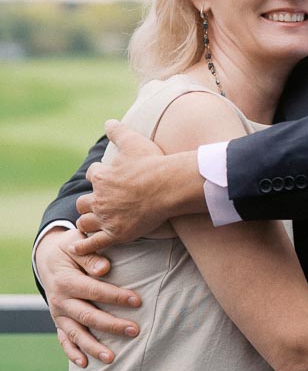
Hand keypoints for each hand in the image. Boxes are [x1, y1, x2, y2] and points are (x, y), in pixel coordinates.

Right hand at [35, 228, 140, 367]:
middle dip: (111, 325)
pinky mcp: (58, 322)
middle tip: (135, 331)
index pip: (94, 291)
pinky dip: (72, 352)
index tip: (138, 301)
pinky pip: (64, 340)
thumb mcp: (77, 244)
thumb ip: (90, 256)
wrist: (48, 259)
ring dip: (93, 347)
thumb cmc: (71, 249)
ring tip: (112, 359)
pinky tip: (85, 364)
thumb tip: (104, 269)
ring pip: (76, 333)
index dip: (115, 297)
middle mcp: (60, 300)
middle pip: (88, 316)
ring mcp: (58, 314)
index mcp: (66, 280)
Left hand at [72, 120, 165, 253]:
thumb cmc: (153, 163)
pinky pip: (94, 243)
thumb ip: (118, 131)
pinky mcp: (116, 234)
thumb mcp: (133, 141)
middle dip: (89, 202)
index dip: (100, 177)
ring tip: (91, 223)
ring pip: (85, 221)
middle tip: (99, 204)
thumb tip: (108, 121)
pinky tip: (77, 249)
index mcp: (102, 176)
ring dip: (87, 221)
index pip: (93, 176)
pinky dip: (83, 246)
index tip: (109, 179)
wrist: (168, 186)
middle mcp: (100, 197)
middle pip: (83, 201)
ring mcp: (107, 217)